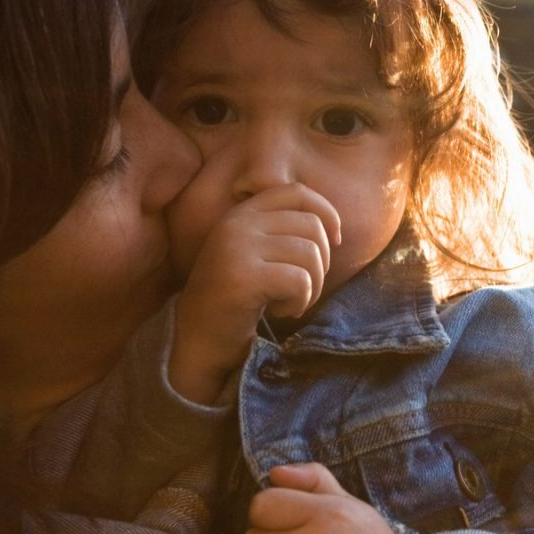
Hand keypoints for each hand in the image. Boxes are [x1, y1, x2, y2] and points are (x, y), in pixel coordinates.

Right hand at [170, 184, 340, 402]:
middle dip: (320, 263)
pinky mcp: (243, 276)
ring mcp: (238, 247)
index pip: (296, 192)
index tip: (334, 242)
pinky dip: (300, 302)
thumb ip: (283, 234)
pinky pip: (300, 281)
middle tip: (301, 289)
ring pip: (310, 254)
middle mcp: (237, 223)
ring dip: (311, 287)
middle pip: (312, 226)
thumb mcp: (257, 255)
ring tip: (288, 302)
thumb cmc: (237, 302)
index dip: (326, 213)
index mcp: (242, 213)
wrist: (199, 341)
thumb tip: (333, 230)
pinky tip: (279, 312)